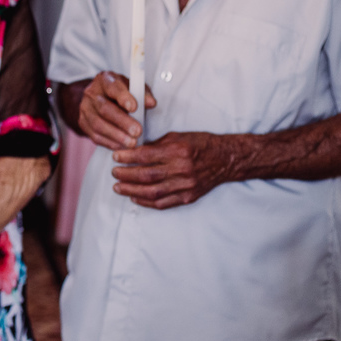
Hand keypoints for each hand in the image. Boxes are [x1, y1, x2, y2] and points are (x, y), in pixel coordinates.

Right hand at [77, 72, 156, 149]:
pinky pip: (94, 136)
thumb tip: (151, 103)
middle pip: (104, 108)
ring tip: (132, 143)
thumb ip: (143, 94)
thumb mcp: (134, 87)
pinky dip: (109, 143)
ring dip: (116, 135)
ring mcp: (84, 108)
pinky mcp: (83, 123)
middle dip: (122, 122)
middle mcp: (91, 93)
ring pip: (98, 124)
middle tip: (137, 131)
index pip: (112, 87)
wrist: (101, 98)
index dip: (123, 97)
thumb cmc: (122, 92)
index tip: (135, 107)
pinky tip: (122, 146)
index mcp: (105, 79)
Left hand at [111, 131, 234, 208]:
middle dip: (125, 175)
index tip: (115, 157)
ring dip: (131, 190)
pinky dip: (146, 202)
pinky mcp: (188, 197)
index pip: (146, 156)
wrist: (226, 159)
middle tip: (114, 173)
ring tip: (118, 187)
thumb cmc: (200, 145)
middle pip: (146, 176)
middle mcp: (182, 169)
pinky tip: (134, 197)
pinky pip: (163, 203)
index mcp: (178, 151)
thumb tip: (133, 151)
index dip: (127, 157)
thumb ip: (156, 145)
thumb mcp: (178, 137)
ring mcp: (185, 186)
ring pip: (152, 192)